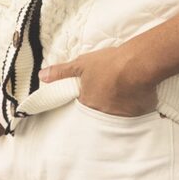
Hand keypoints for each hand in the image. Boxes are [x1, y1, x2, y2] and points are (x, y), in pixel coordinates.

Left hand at [38, 43, 157, 116]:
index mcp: (87, 102)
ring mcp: (119, 115)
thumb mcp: (81, 64)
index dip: (88, 95)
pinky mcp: (136, 115)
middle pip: (100, 110)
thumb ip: (61, 72)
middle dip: (103, 103)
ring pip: (116, 114)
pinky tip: (136, 98)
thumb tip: (41, 76)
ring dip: (118, 107)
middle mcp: (102, 113)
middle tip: (110, 91)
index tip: (94, 89)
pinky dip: (133, 108)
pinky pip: (132, 115)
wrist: (136, 65)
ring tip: (124, 93)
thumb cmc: (107, 64)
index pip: (84, 104)